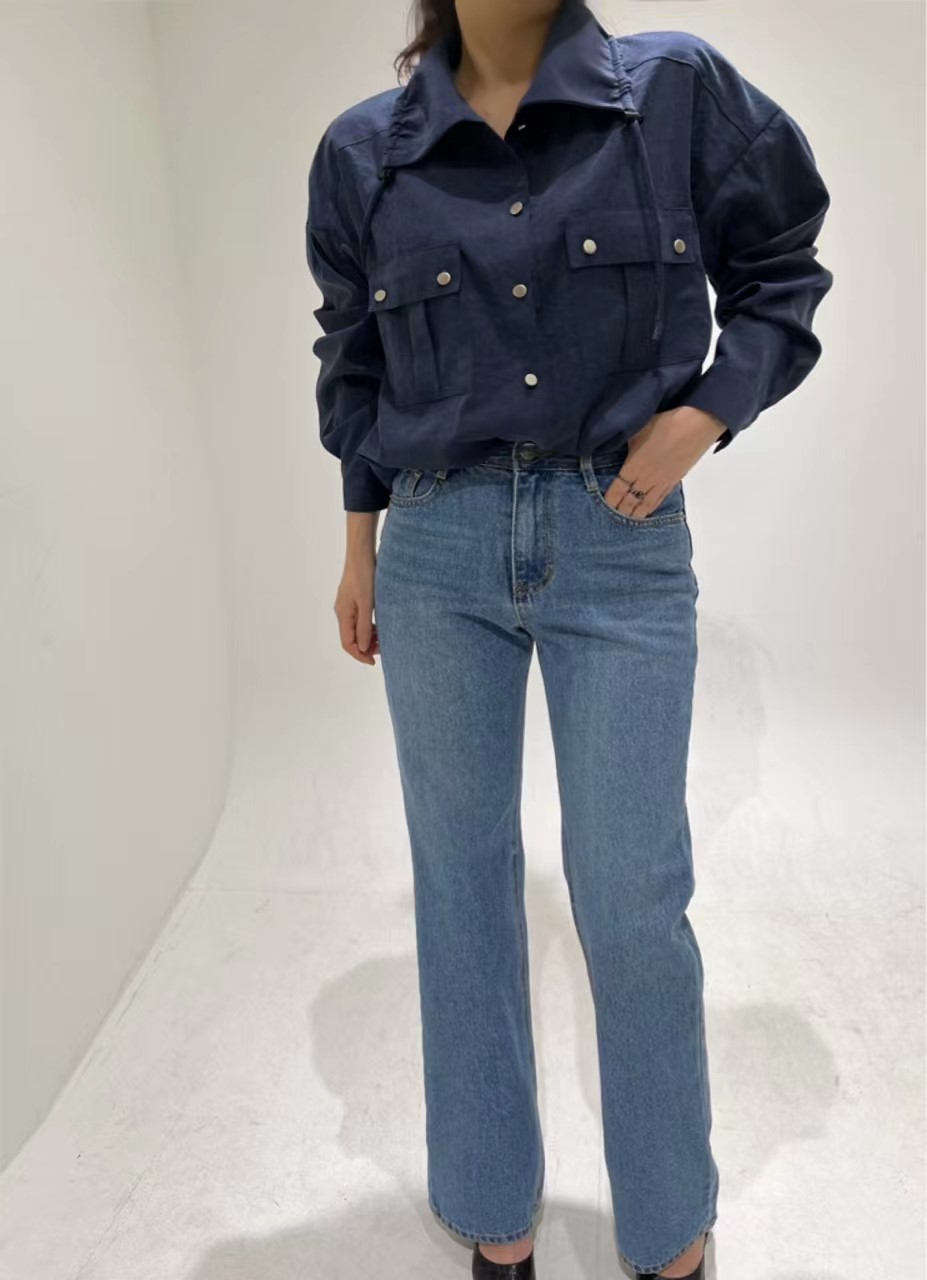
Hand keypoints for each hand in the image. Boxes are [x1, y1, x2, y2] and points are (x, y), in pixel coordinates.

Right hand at [335, 513, 379, 663]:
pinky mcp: (355, 599)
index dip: (360, 655)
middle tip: (384, 649)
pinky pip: (360, 619)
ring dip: (369, 637)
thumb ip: (364, 627)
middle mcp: (343, 612)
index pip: (347, 644)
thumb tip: (363, 648)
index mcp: (343, 614)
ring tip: (385, 638)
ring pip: (357, 629)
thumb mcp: (367, 604)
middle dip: (366, 647)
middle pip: (351, 638)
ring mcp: (348, 605)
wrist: (362, 553)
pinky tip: (381, 625)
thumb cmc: (364, 576)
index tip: (373, 662)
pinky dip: (370, 626)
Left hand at [602, 406, 727, 519]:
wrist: (697, 426)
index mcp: (634, 467)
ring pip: (644, 505)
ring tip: (625, 522)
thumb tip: (613, 443)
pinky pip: (658, 500)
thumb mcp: (638, 430)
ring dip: (633, 514)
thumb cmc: (667, 424)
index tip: (600, 506)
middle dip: (618, 511)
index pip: (616, 490)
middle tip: (609, 519)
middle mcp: (646, 479)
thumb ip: (625, 442)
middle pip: (629, 502)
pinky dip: (650, 509)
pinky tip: (646, 513)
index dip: (608, 500)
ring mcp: (661, 483)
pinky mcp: (673, 481)